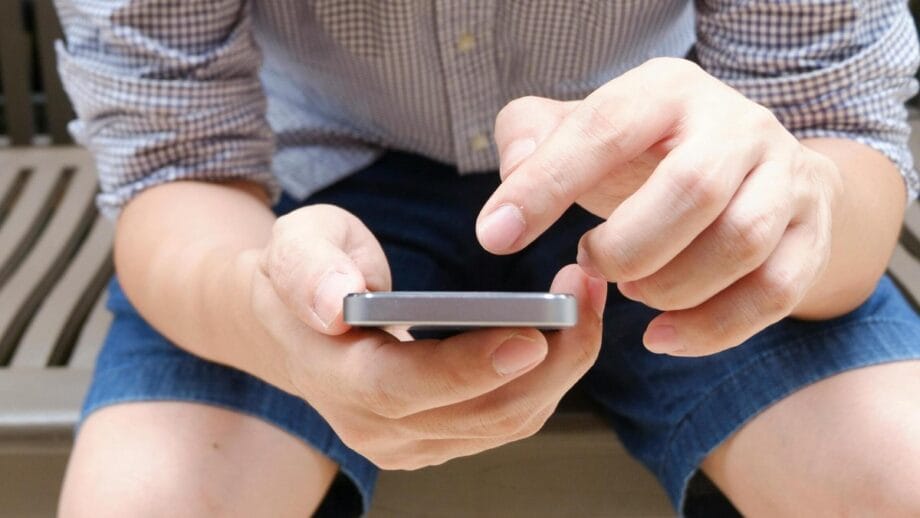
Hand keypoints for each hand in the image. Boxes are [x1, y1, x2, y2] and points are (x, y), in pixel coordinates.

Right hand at [251, 204, 606, 468]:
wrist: (299, 328)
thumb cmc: (306, 276)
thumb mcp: (295, 245)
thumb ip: (308, 268)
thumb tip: (335, 301)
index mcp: (337, 378)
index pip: (405, 387)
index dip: (470, 368)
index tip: (534, 335)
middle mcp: (376, 427)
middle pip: (480, 413)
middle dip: (550, 359)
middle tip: (585, 292)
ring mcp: (411, 442)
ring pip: (507, 422)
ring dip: (562, 367)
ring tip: (587, 300)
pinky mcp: (441, 439)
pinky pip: (508, 420)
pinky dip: (548, 378)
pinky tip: (568, 331)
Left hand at [478, 57, 842, 355]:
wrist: (750, 164)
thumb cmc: (647, 152)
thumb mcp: (585, 127)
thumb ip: (532, 136)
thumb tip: (513, 177)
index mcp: (667, 91)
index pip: (604, 130)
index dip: (546, 185)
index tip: (496, 237)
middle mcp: (736, 125)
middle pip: (691, 190)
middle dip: (627, 246)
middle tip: (591, 263)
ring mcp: (784, 177)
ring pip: (740, 242)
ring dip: (671, 286)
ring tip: (633, 289)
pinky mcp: (810, 231)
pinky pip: (774, 291)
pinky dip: (713, 329)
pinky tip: (664, 335)